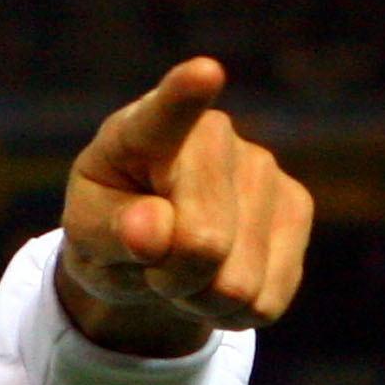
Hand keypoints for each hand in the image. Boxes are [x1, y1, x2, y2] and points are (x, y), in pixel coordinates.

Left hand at [55, 57, 312, 358]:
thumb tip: (153, 233)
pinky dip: (230, 312)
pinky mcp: (297, 209)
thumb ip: (109, 232)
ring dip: (200, 299)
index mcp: (144, 129)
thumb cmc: (110, 227)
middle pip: (205, 242)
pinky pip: (265, 301)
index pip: (167, 111)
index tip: (203, 72)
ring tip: (180, 271)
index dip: (186, 94)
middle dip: (172, 278)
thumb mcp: (87, 235)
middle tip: (151, 267)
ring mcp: (264, 169)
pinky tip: (216, 279)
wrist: (150, 248)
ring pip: (239, 282)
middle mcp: (215, 135)